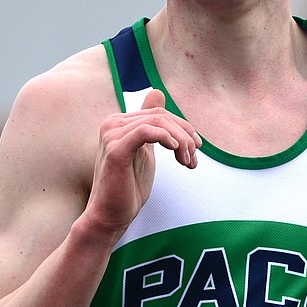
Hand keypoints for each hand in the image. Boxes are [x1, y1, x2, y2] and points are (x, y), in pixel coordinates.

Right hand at [86, 89, 200, 236]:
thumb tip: (156, 92)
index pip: (160, 114)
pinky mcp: (115, 150)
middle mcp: (112, 123)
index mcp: (119, 122)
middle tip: (193, 159)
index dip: (183, 129)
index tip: (195, 149)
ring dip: (181, 142)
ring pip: (158, 123)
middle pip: (162, 116)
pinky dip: (166, 138)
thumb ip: (151, 125)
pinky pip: (146, 131)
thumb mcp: (145, 151)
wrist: (111, 215)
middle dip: (185, 136)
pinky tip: (176, 152)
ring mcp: (112, 135)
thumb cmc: (129, 186)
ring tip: (187, 162)